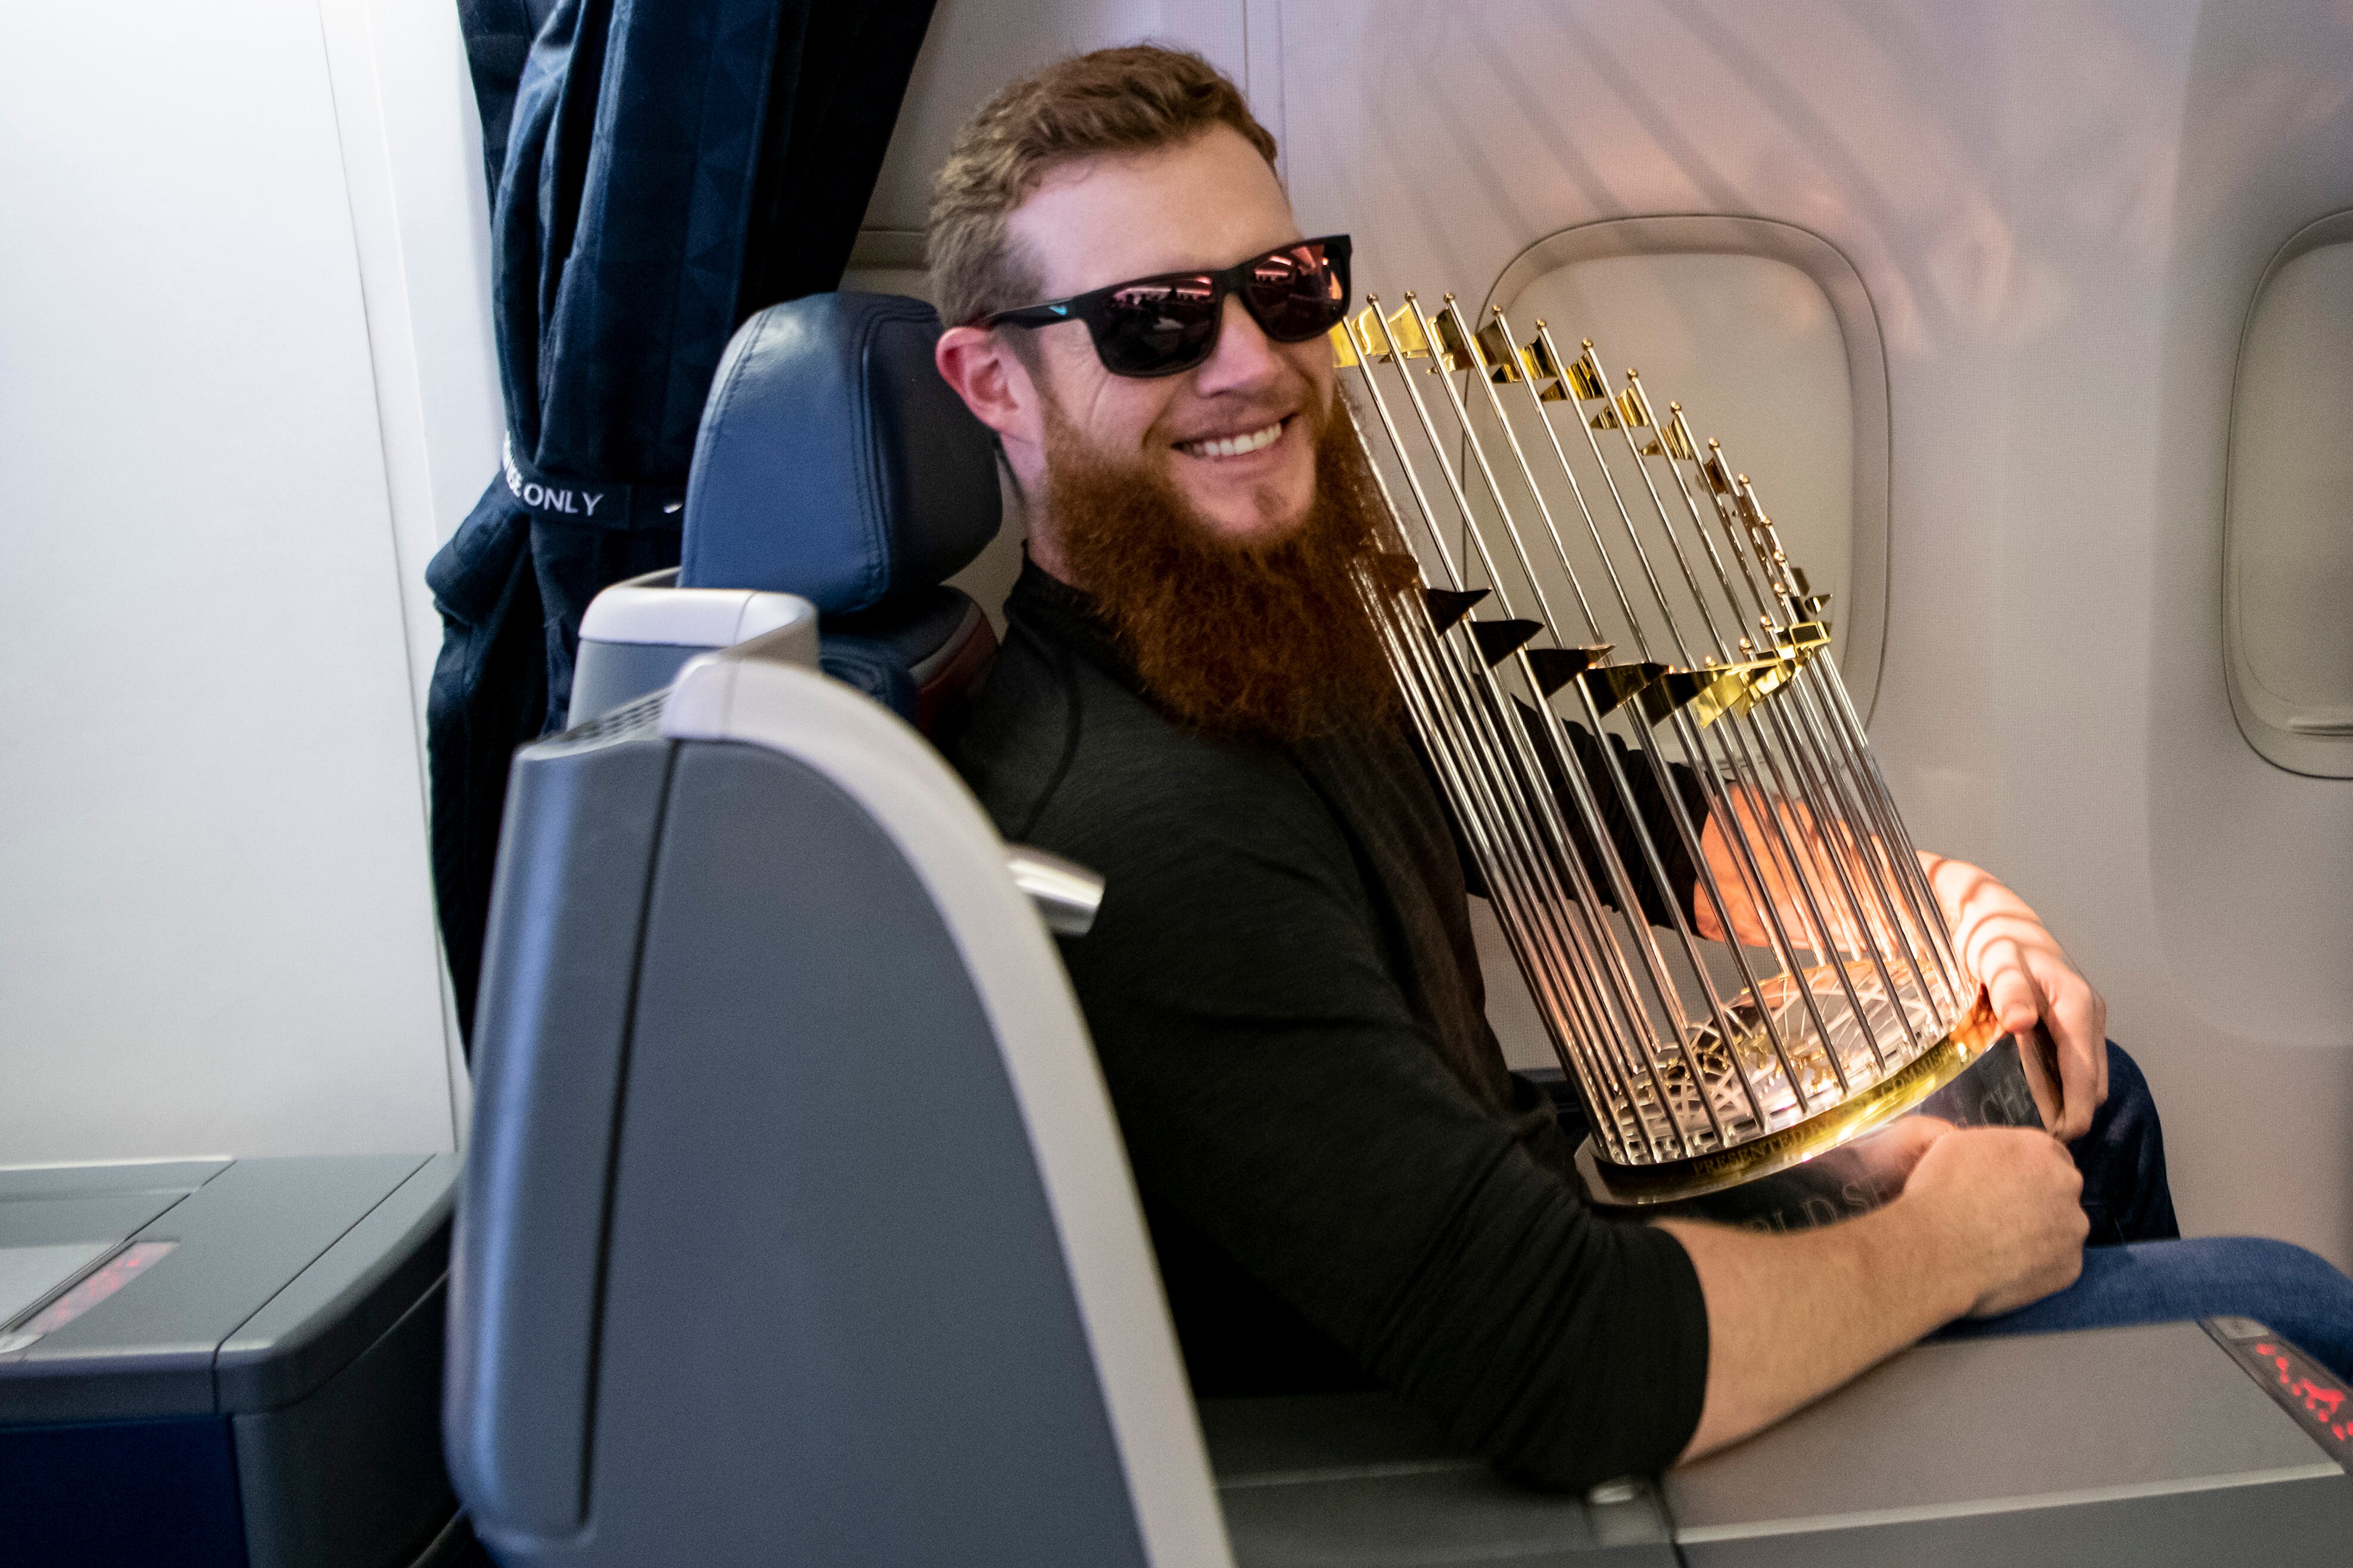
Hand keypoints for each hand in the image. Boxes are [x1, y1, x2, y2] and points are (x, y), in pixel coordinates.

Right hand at [1901, 1124, 2086, 1317]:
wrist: (1936, 1253)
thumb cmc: (1938, 1196)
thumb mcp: (1957, 1144)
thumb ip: (1996, 1145)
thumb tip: (2003, 1160)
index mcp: (2040, 1149)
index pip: (2050, 1155)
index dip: (2026, 1172)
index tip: (2007, 1185)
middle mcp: (2067, 1184)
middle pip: (2061, 1189)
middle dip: (2039, 1200)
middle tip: (2002, 1214)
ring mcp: (2073, 1227)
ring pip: (2062, 1228)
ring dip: (2041, 1232)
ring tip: (2000, 1243)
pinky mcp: (2070, 1266)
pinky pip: (2057, 1263)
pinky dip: (2038, 1264)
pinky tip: (2006, 1264)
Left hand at [1924, 855, 2106, 1138]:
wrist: (1994, 918)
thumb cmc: (1994, 939)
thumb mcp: (1997, 961)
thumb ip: (2009, 990)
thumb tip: (2022, 1021)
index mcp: (2077, 1006)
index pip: (2086, 1073)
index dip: (2076, 1110)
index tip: (2060, 1139)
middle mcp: (2089, 1015)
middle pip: (2092, 1081)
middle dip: (2074, 1112)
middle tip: (2038, 1143)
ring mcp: (2083, 1019)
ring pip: (2087, 1074)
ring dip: (2070, 1101)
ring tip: (2037, 1128)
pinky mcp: (2071, 1021)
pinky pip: (2076, 1062)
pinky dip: (2064, 1084)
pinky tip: (2037, 1099)